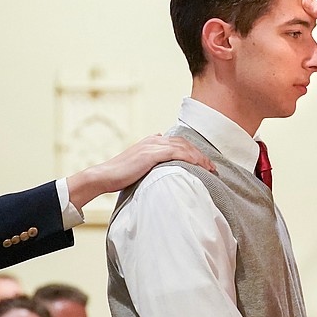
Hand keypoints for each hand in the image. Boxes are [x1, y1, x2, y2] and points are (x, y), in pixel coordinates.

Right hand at [67, 135, 214, 209]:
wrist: (103, 176)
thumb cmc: (120, 176)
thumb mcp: (138, 166)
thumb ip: (151, 164)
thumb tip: (163, 168)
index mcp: (151, 141)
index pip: (179, 143)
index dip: (194, 152)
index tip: (205, 164)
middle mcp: (154, 140)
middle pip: (185, 144)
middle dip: (201, 155)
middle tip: (213, 168)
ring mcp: (152, 145)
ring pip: (184, 147)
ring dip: (200, 157)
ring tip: (210, 168)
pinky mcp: (151, 153)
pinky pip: (177, 153)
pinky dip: (190, 158)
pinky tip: (200, 165)